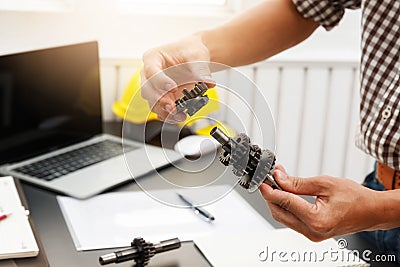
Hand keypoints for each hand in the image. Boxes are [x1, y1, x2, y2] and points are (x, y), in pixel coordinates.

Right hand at [141, 34, 213, 121]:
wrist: (193, 57)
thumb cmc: (189, 51)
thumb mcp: (197, 56)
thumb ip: (200, 69)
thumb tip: (208, 82)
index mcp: (153, 58)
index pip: (151, 70)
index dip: (161, 81)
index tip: (172, 88)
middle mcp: (149, 74)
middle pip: (147, 89)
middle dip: (160, 100)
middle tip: (172, 106)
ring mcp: (154, 88)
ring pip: (152, 102)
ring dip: (164, 111)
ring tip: (179, 115)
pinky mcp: (161, 98)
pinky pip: (160, 110)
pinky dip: (168, 116)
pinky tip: (179, 116)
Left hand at [259, 165, 381, 240]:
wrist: (372, 211)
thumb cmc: (355, 197)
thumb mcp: (324, 183)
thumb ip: (298, 183)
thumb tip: (279, 178)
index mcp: (317, 219)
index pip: (284, 202)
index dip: (270, 189)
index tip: (262, 180)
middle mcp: (312, 231)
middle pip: (279, 212)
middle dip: (270, 195)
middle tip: (268, 178)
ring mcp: (312, 235)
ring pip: (283, 217)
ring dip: (277, 200)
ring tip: (277, 183)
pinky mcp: (312, 233)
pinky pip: (292, 220)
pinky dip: (286, 207)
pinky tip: (285, 194)